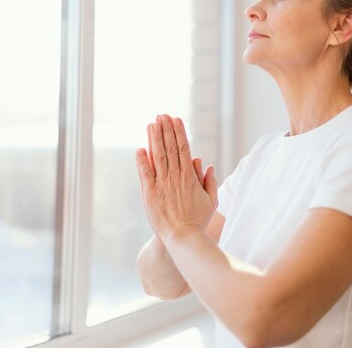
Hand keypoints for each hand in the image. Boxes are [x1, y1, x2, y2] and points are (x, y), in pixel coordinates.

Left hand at [135, 114, 217, 242]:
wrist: (183, 237)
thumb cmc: (198, 221)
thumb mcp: (211, 200)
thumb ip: (210, 181)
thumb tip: (206, 164)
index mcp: (189, 177)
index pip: (183, 148)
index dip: (179, 132)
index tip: (176, 119)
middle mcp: (175, 177)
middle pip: (169, 148)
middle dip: (166, 130)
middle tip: (162, 115)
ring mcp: (162, 184)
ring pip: (157, 156)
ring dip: (154, 139)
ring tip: (152, 124)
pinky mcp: (150, 193)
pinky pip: (145, 173)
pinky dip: (142, 160)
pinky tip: (140, 148)